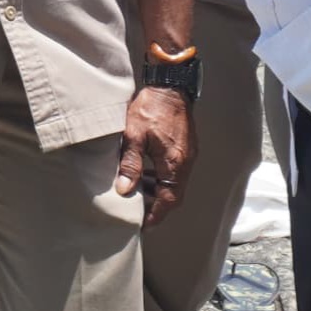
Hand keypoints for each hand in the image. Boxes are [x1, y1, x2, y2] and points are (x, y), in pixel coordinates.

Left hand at [115, 87, 192, 218]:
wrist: (169, 85)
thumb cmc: (151, 108)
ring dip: (156, 191)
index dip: (155, 215)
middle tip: (135, 211)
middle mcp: (185, 162)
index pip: (168, 200)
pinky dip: (159, 177)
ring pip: (173, 183)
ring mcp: (187, 155)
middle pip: (172, 195)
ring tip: (135, 192)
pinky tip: (143, 173)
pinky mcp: (184, 148)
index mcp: (175, 163)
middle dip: (155, 205)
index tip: (142, 225)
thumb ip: (130, 164)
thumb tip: (123, 190)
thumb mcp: (134, 136)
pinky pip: (173, 171)